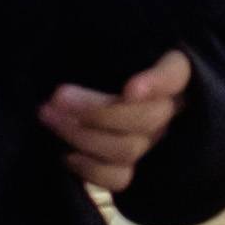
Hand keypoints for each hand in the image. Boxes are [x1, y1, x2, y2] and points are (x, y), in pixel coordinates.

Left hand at [43, 50, 191, 194]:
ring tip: (49, 117)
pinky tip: (65, 155)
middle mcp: (166, 108)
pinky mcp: (129, 166)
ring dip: (83, 135)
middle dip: (97, 111)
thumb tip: (68, 67)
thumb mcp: (97, 46)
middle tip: (57, 97)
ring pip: (129, 149)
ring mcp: (150, 140)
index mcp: (169, 71)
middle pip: (148, 119)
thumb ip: (97, 46)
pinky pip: (119, 178)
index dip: (157, 84)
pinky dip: (90, 169)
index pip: (175, 74)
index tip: (130, 89)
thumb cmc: (91, 59)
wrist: (78, 85)